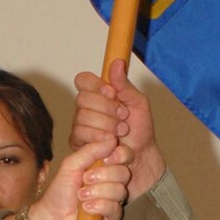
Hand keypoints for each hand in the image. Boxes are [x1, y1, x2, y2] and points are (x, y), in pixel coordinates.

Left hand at [11, 139, 130, 219]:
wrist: (52, 217)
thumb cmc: (61, 190)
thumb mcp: (72, 165)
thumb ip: (90, 151)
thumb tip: (112, 139)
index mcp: (105, 166)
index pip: (124, 155)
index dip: (119, 155)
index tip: (105, 159)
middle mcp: (113, 181)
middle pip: (124, 173)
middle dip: (103, 175)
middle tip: (85, 179)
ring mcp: (114, 200)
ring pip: (120, 191)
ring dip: (97, 192)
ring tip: (81, 195)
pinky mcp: (113, 217)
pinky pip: (115, 208)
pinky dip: (98, 206)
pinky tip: (86, 208)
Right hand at [70, 60, 164, 201]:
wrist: (141, 156)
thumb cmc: (140, 130)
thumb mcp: (138, 104)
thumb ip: (125, 85)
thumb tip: (117, 62)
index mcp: (99, 94)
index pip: (83, 80)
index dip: (95, 86)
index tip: (112, 93)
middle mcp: (86, 108)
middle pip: (82, 99)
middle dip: (107, 110)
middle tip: (123, 118)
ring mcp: (80, 125)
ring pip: (82, 118)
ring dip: (106, 126)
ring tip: (120, 133)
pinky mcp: (78, 142)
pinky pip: (79, 134)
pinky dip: (98, 138)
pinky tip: (111, 143)